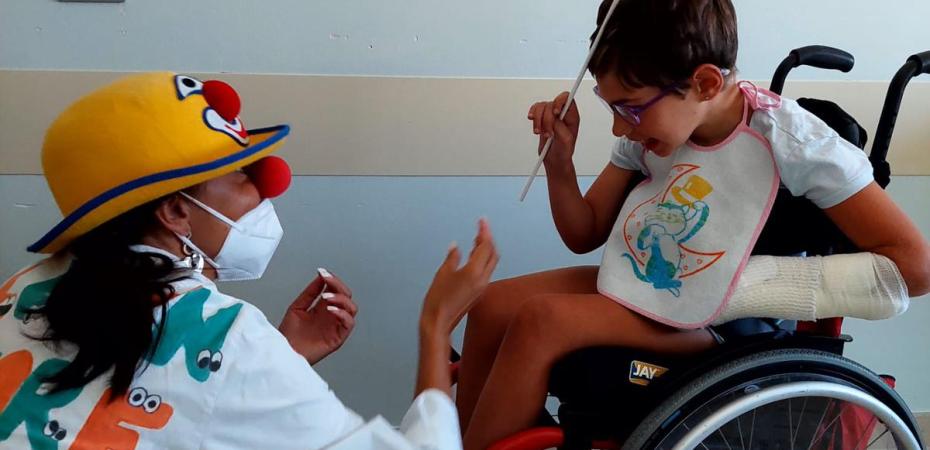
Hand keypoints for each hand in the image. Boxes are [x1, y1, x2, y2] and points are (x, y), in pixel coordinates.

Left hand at [279, 269, 357, 364]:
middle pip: (346, 296)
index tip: (322, 272)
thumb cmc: (288, 335)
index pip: (335, 290)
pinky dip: (342, 314)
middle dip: (338, 285)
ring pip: (351, 307)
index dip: (332, 279)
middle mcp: (331, 316)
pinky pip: (349, 323)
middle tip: (327, 280)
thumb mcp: (297, 307)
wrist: (283, 352)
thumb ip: (310, 292)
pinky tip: (330, 310)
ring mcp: (336, 326)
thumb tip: (320, 277)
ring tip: (326, 297)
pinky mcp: (338, 338)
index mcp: (323, 308)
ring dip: (341, 299)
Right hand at [420, 218, 498, 336]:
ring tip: (478, 239)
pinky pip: (486, 270)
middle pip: (493, 253)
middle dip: (488, 239)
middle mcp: (482, 279)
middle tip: (481, 229)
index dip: (484, 231)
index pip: (485, 246)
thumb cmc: (438, 300)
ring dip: (486, 249)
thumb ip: (452, 257)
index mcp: (474, 272)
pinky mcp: (478, 292)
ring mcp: (482, 286)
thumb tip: (455, 247)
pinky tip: (474, 256)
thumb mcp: (443, 273)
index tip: (482, 221)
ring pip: (491, 262)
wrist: (439, 322)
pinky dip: (483, 259)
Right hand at [527, 91, 580, 168]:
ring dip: (538, 120)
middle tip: (548, 133)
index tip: (555, 113)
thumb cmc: (563, 151)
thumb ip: (560, 126)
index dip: (559, 102)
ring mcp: (552, 116)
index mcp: (571, 117)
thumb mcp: (565, 140)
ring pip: (541, 106)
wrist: (555, 159)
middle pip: (550, 104)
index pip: (566, 98)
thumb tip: (553, 117)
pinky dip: (533, 115)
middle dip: (546, 119)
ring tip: (540, 132)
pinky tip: (533, 121)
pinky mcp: (543, 118)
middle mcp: (562, 114)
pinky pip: (535, 109)